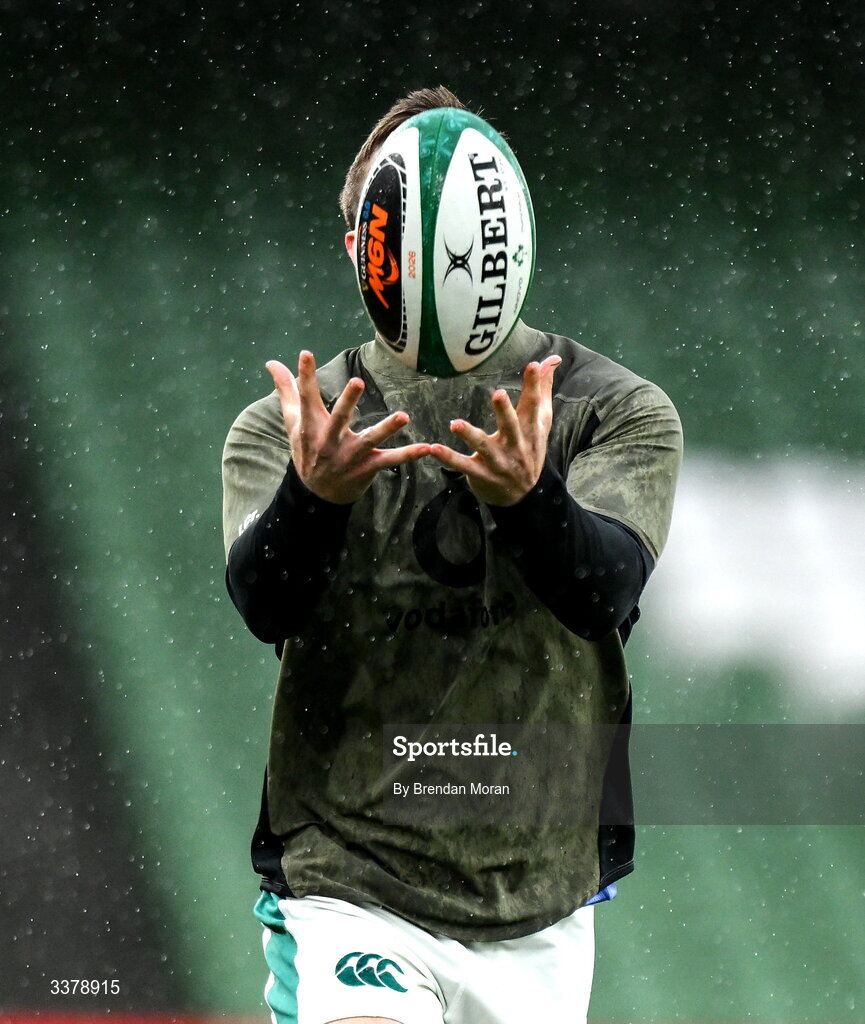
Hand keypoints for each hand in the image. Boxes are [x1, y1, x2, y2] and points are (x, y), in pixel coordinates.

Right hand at [266, 351, 429, 503]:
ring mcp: (348, 457)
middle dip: (347, 402)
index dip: (305, 376)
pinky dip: (408, 455)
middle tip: (357, 381)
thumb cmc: (306, 449)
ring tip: (403, 416)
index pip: (306, 398)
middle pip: (338, 419)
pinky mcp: (366, 468)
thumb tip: (271, 362)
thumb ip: (287, 390)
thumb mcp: (293, 422)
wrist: (315, 493)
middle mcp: (328, 442)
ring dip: (387, 429)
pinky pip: (389, 461)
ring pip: (369, 440)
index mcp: (310, 427)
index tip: (306, 354)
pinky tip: (427, 448)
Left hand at [428, 355, 561, 506]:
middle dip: (505, 412)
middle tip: (498, 394)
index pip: (533, 405)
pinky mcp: (482, 475)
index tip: (533, 365)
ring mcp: (499, 462)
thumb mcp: (540, 423)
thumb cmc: (529, 450)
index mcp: (530, 430)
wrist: (524, 495)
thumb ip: (542, 390)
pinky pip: (464, 466)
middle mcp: (516, 445)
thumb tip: (552, 359)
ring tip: (455, 424)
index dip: (534, 386)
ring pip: (484, 447)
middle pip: (511, 427)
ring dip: (469, 435)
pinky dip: (449, 458)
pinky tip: (434, 448)